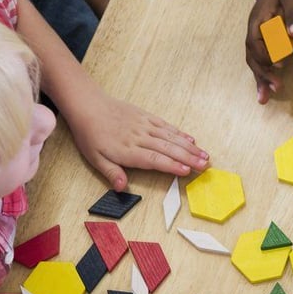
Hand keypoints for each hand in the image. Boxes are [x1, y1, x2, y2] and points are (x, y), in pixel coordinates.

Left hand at [65, 90, 209, 189]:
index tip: (186, 171)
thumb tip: (121, 188)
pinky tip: (191, 139)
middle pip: (168, 148)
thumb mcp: (94, 158)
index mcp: (127, 150)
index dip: (171, 165)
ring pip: (171, 137)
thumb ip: (111, 173)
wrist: (88, 105)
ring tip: (204, 155)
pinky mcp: (146, 117)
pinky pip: (166, 126)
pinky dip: (180, 133)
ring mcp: (144, 125)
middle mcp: (139, 137)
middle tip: (205, 166)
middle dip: (188, 157)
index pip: (154, 159)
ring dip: (189, 147)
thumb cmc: (91, 134)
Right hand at [245, 0, 292, 103]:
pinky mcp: (266, 42)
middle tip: (275, 87)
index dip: (266, 55)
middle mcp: (254, 30)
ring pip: (255, 61)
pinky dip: (264, 75)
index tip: (279, 64)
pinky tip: (266, 90)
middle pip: (253, 55)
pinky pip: (262, 60)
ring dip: (260, 79)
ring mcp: (258, 37)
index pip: (256, 42)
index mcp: (257, 19)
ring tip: (264, 98)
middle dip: (262, 73)